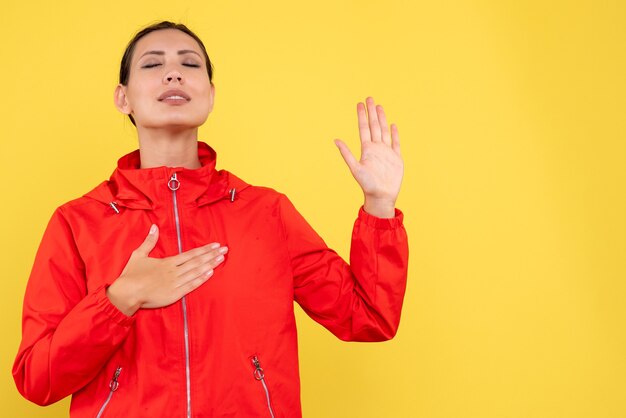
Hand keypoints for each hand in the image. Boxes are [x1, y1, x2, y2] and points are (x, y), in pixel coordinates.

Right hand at [106, 224, 227, 315]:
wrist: (126, 293)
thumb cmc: (131, 275)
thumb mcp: (139, 255)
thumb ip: (149, 241)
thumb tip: (154, 227)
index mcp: (167, 262)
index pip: (190, 254)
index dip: (204, 250)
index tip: (215, 245)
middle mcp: (174, 271)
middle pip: (197, 261)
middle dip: (212, 255)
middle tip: (225, 250)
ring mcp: (175, 283)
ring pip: (196, 272)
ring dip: (210, 265)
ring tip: (221, 259)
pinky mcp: (174, 294)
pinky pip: (191, 286)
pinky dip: (201, 279)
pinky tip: (210, 273)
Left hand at [334, 97, 402, 217]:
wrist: (381, 196)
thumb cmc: (367, 185)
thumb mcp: (355, 168)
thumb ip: (347, 154)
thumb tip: (335, 140)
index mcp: (367, 149)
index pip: (363, 128)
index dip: (362, 116)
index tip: (360, 103)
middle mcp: (376, 148)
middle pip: (374, 126)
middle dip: (372, 112)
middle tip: (369, 98)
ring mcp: (386, 152)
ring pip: (384, 131)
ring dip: (382, 119)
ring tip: (379, 107)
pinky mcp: (396, 158)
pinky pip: (396, 143)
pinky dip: (395, 134)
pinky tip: (393, 125)